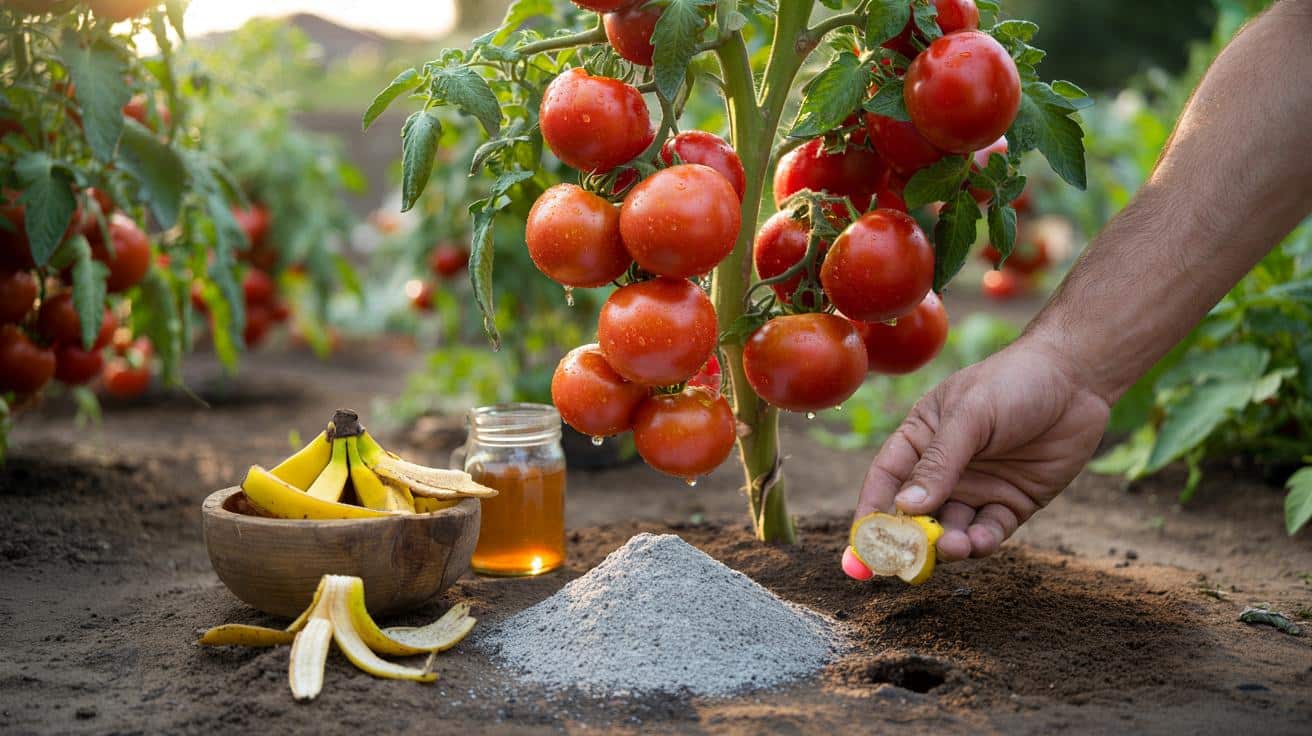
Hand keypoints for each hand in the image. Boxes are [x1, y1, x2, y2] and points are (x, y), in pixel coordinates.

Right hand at [854, 334, 1111, 560]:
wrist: (1077, 379)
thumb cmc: (1014, 381)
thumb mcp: (971, 415)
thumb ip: (940, 462)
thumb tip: (905, 507)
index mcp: (920, 439)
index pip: (886, 479)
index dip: (871, 511)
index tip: (863, 542)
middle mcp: (944, 469)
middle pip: (916, 514)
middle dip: (911, 539)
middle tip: (910, 559)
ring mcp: (978, 488)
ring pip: (952, 529)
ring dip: (948, 545)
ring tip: (954, 546)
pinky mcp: (1011, 503)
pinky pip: (989, 532)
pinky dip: (982, 542)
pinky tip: (980, 541)